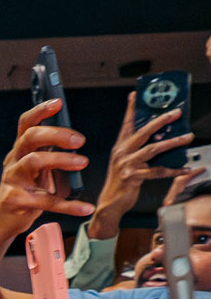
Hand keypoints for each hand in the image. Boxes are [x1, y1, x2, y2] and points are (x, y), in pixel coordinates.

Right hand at [0, 99, 94, 237]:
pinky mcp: (16, 200)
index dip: (39, 111)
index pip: (26, 124)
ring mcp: (12, 180)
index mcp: (20, 151)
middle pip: (29, 138)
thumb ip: (49, 152)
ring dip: (60, 159)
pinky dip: (68, 205)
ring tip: (83, 163)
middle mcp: (13, 161)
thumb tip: (74, 137)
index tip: (58, 103)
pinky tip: (85, 207)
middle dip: (55, 134)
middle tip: (79, 140)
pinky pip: (45, 200)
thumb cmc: (25, 191)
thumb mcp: (35, 168)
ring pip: (34, 161)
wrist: (2, 220)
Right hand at [90, 92, 194, 239]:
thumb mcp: (125, 163)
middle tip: (176, 113)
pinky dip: (173, 170)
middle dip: (161, 121)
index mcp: (120, 147)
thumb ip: (138, 151)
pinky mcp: (133, 177)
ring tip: (188, 137)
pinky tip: (184, 168)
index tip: (135, 95)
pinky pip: (158, 171)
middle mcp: (121, 153)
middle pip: (143, 132)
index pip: (126, 124)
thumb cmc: (120, 183)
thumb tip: (161, 139)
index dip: (131, 109)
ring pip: (153, 149)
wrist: (109, 203)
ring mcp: (126, 165)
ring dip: (173, 142)